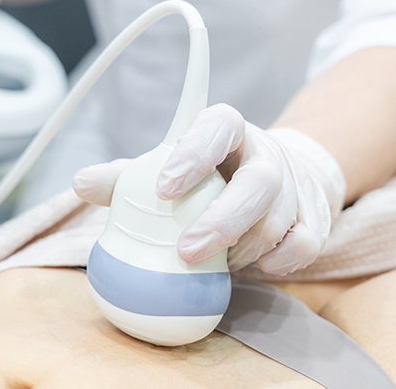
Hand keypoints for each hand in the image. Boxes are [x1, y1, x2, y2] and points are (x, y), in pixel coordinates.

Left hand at [72, 104, 345, 274]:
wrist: (276, 176)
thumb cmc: (206, 175)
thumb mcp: (168, 167)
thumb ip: (127, 177)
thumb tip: (81, 183)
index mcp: (227, 129)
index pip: (218, 125)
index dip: (195, 153)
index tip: (164, 188)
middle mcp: (265, 154)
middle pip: (258, 181)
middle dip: (221, 220)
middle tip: (185, 251)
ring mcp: (294, 186)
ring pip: (279, 218)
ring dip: (243, 248)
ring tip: (213, 262)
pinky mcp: (314, 218)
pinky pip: (306, 245)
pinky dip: (279, 262)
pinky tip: (252, 269)